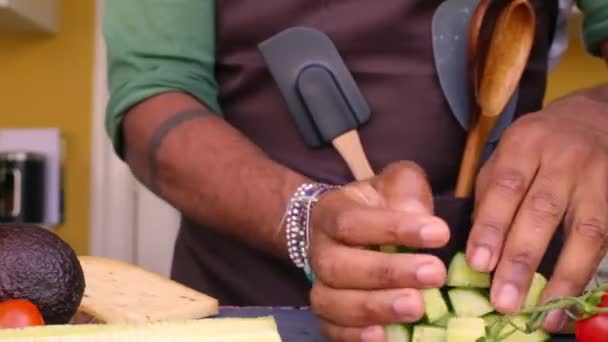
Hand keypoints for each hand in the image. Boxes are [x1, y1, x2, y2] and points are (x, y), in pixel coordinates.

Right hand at [309, 162, 450, 341]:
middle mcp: (319, 250)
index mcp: (332, 212)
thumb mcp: (395, 184)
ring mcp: (319, 284)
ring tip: (417, 307)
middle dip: (387, 273)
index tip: (440, 233)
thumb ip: (408, 192)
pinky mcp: (326, 314)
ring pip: (331, 302)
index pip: (353, 222)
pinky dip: (353, 336)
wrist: (345, 227)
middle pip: (339, 266)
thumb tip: (424, 221)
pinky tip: (384, 336)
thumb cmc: (379, 205)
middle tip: (434, 273)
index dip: (393, 229)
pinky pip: (330, 329)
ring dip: (374, 308)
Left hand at [465, 92, 607, 331]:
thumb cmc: (539, 143)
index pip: (505, 187)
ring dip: (563, 277)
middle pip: (542, 212)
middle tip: (504, 300)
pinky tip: (573, 299)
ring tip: (544, 314)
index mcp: (525, 143)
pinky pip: (607, 238)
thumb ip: (490, 193)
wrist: (596, 117)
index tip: (478, 264)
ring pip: (584, 231)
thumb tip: (479, 247)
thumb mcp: (507, 153)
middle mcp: (564, 158)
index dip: (492, 228)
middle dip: (521, 259)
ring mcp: (599, 177)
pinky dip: (589, 272)